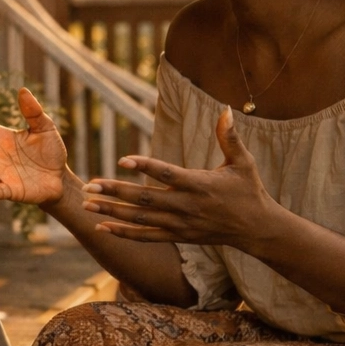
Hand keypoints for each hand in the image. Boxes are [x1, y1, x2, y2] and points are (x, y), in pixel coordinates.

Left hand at [83, 106, 280, 246]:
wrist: (257, 229)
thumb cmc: (249, 190)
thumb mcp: (243, 162)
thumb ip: (230, 137)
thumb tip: (226, 108)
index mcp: (199, 185)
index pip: (167, 174)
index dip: (145, 167)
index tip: (122, 160)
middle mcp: (186, 206)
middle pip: (145, 199)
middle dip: (115, 192)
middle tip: (89, 186)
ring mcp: (180, 224)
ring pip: (140, 220)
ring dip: (112, 212)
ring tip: (87, 205)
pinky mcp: (178, 236)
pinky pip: (146, 237)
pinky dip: (124, 233)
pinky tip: (102, 227)